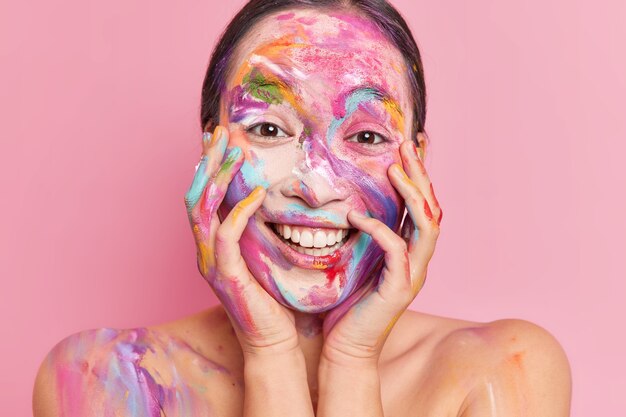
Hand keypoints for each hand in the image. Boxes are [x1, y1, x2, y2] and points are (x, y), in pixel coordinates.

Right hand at [184, 126, 298, 355]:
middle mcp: (205, 250)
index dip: (207, 165)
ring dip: (218, 177)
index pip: (202, 196)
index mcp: (212, 244)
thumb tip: (265, 199)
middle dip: (207, 161)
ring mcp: (211, 262)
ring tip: (233, 151)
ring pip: (203, 210)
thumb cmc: (271, 299)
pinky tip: (257, 193)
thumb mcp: (261, 255)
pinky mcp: (226, 276)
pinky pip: (227, 235)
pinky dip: (240, 210)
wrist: (272, 340)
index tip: (219, 138)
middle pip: (195, 195)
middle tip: (220, 131)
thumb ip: (256, 229)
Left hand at [321, 140, 442, 365]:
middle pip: (432, 209)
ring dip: (412, 195)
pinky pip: (396, 251)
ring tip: (393, 169)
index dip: (419, 175)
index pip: (422, 206)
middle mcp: (418, 260)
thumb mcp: (359, 260)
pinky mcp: (399, 289)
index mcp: (409, 252)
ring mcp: (412, 275)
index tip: (409, 145)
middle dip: (421, 175)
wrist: (346, 347)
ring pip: (427, 226)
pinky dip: (379, 229)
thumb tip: (354, 201)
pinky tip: (357, 216)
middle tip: (407, 145)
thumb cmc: (348, 304)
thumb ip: (366, 234)